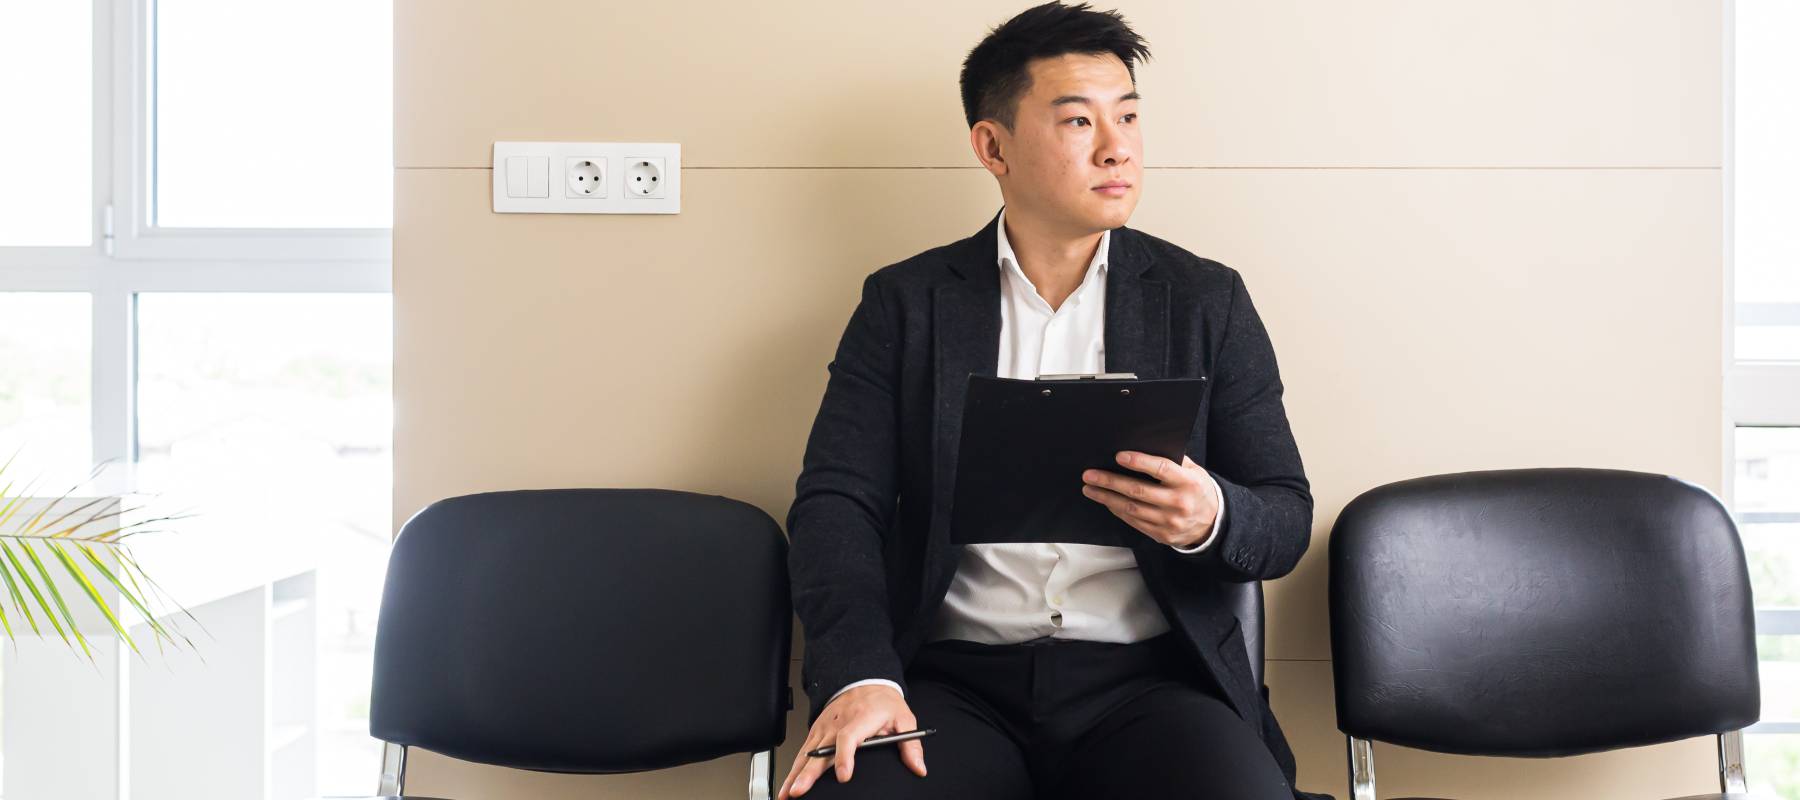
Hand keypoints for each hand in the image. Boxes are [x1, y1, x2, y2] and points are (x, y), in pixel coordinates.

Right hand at [778, 684, 925, 797]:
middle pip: (820, 750)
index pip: (848, 737)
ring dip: (795, 774)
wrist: (866, 681)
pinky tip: (789, 784)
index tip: (843, 776)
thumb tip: (919, 767)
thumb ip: (911, 745)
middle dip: (808, 773)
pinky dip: (794, 768)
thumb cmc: (883, 702)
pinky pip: (803, 750)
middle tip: (800, 791)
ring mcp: (824, 727)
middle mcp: (838, 723)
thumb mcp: (904, 719)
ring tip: (788, 794)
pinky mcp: (817, 730)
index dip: (844, 757)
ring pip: (807, 752)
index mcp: (861, 719)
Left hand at [1080, 451, 1218, 547]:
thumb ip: (1174, 459)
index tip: (1119, 456)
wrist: (1213, 523)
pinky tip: (1107, 501)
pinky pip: (1134, 522)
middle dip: (1110, 482)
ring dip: (1107, 498)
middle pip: (1138, 491)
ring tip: (1090, 489)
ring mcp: (1169, 521)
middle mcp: (1178, 502)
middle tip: (1090, 475)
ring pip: (1132, 509)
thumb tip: (1145, 446)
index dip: (1139, 462)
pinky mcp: (1161, 534)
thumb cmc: (1198, 490)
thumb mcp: (1194, 471)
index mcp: (1187, 482)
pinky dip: (1117, 511)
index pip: (1161, 469)